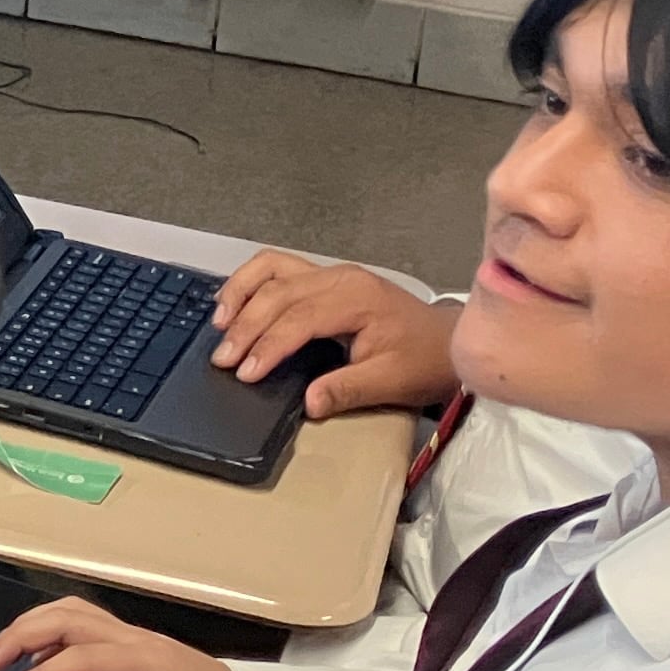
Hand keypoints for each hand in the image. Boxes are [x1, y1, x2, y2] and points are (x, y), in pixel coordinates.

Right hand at [0, 598, 244, 670]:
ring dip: (32, 626)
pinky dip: (49, 631)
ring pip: (71, 612)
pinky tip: (35, 657)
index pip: (82, 658)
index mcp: (151, 662)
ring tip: (1, 654)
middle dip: (21, 635)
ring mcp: (135, 638)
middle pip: (67, 618)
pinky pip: (81, 624)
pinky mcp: (133, 646)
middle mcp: (138, 641)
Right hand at [210, 248, 448, 417]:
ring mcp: (332, 273)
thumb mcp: (392, 382)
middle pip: (277, 292)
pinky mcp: (327, 278)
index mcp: (356, 299)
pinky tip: (235, 301)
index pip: (298, 318)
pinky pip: (279, 267)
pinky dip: (251, 282)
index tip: (246, 372)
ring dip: (240, 293)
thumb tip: (308, 403)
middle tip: (223, 358)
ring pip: (271, 268)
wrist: (451, 342)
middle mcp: (340, 278)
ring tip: (219, 323)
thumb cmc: (426, 360)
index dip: (268, 345)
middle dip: (245, 325)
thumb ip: (347, 389)